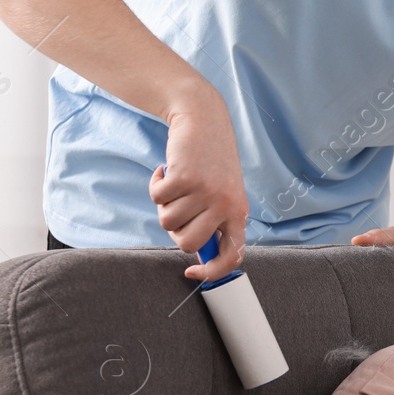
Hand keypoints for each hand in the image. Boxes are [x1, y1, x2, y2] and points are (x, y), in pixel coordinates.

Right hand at [152, 90, 248, 283]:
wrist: (203, 121)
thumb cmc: (210, 162)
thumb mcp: (222, 193)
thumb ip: (215, 221)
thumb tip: (200, 256)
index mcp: (238, 212)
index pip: (232, 255)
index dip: (213, 272)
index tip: (192, 273)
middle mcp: (226, 205)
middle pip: (188, 244)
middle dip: (175, 231)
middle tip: (179, 208)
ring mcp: (206, 192)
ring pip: (168, 222)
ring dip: (164, 204)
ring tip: (177, 185)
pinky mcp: (185, 179)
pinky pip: (157, 198)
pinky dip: (155, 185)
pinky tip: (167, 170)